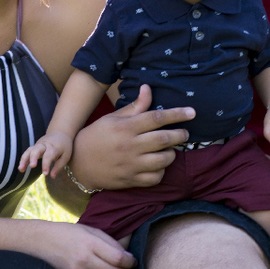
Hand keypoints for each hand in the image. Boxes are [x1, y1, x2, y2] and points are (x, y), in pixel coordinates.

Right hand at [19, 133, 72, 177]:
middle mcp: (45, 145)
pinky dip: (23, 159)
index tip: (45, 174)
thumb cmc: (64, 147)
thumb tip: (52, 176)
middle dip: (33, 157)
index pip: (48, 156)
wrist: (60, 133)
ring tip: (20, 169)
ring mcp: (38, 145)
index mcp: (54, 147)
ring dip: (24, 159)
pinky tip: (21, 168)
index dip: (46, 165)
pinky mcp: (34, 147)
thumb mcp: (66, 156)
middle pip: (37, 149)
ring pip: (29, 150)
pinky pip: (27, 152)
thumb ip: (59, 166)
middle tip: (32, 166)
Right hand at [40, 221, 136, 268]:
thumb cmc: (71, 233)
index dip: (130, 261)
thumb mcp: (91, 230)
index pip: (119, 258)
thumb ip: (110, 243)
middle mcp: (84, 260)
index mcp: (90, 243)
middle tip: (128, 268)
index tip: (133, 260)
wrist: (44, 241)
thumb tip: (127, 256)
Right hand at [69, 84, 193, 189]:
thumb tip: (148, 88)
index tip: (192, 112)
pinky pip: (155, 178)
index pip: (157, 118)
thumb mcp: (113, 118)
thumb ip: (135, 106)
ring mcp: (131, 164)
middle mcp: (130, 145)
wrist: (77, 163)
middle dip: (180, 134)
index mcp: (126, 127)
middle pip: (164, 139)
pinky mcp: (130, 180)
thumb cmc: (97, 136)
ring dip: (172, 153)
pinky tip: (159, 165)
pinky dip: (162, 171)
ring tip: (171, 149)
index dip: (178, 114)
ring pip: (163, 160)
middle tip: (184, 133)